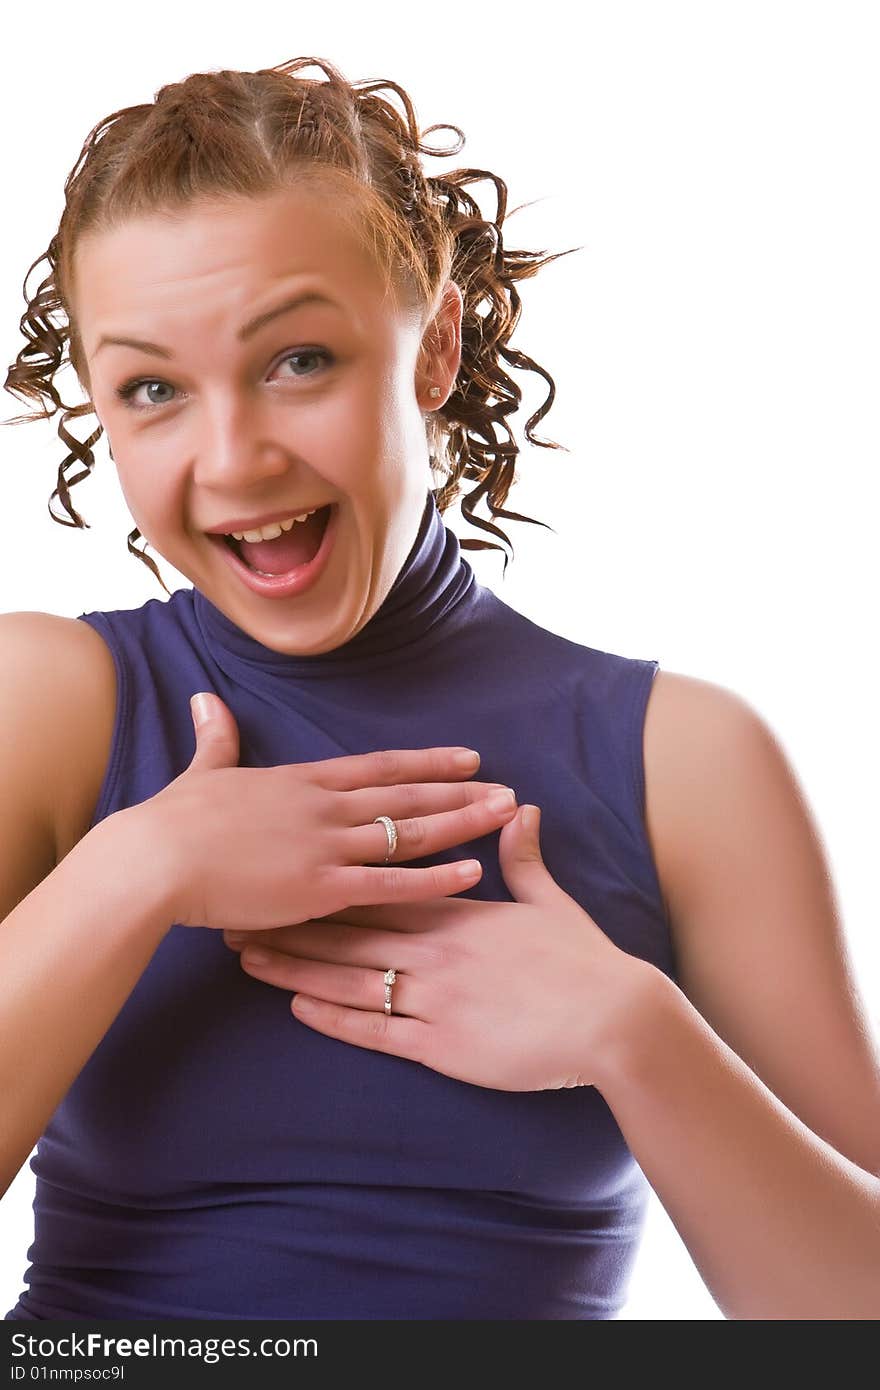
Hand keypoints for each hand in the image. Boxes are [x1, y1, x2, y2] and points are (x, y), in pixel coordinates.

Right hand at [131, 691, 521, 932]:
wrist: (156, 858)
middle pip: (408, 795)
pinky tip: (473, 871)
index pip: (379, 767)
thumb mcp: (204, 771)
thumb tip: (204, 699)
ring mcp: (326, 845)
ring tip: (504, 815)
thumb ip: (217, 738)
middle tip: (509, 788)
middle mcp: (324, 806)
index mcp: (302, 781)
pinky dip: (435, 878)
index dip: (427, 763)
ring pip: (410, 831)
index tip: (468, 757)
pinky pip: (391, 882)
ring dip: (462, 823)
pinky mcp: (320, 887)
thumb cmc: (174, 820)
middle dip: (461, 791)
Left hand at [225, 804, 658, 1091]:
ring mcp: (434, 997)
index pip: (379, 889)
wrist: (612, 1019)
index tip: (284, 867)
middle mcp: (436, 949)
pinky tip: (296, 1008)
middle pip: (347, 930)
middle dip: (289, 920)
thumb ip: (525, 858)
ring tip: (247, 957)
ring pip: (348, 977)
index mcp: (457, 913)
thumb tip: (522, 809)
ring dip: (294, 967)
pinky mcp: (440, 1044)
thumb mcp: (551, 902)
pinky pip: (375, 1030)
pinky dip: (333, 1019)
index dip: (326, 880)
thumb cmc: (583, 962)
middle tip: (238, 910)